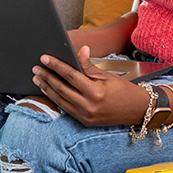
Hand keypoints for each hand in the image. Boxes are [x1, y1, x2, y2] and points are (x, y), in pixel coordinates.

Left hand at [32, 46, 149, 127]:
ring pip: (61, 101)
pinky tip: (49, 90)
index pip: (71, 75)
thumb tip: (79, 50)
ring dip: (47, 88)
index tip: (45, 58)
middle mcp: (89, 107)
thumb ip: (89, 65)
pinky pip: (66, 109)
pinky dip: (56, 98)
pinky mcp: (85, 122)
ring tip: (38, 78)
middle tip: (36, 68)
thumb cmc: (123, 91)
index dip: (56, 65)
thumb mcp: (107, 75)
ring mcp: (86, 116)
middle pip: (62, 89)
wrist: (137, 110)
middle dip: (47, 77)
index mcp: (96, 93)